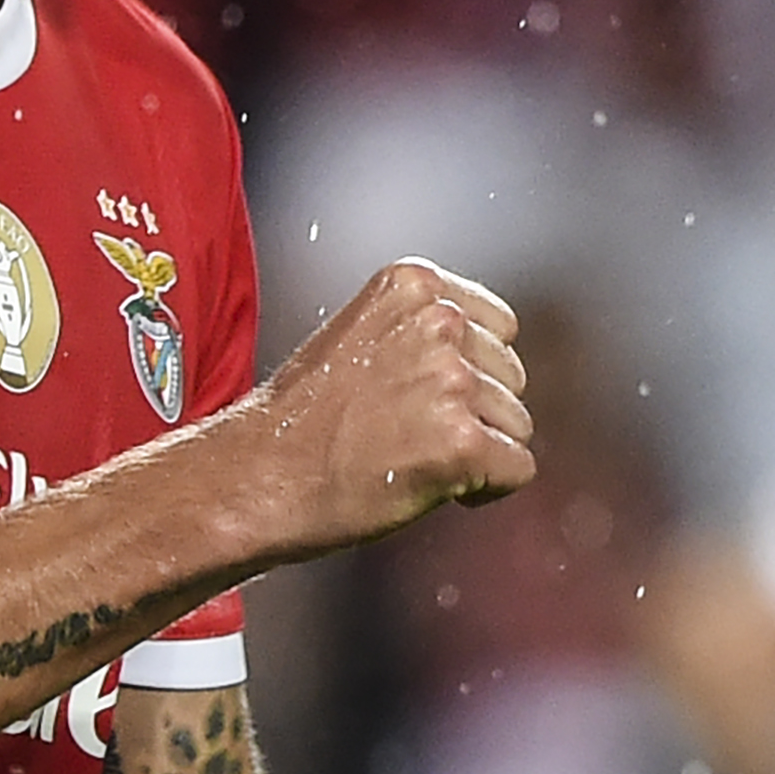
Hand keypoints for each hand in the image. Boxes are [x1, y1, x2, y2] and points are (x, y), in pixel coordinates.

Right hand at [249, 259, 534, 555]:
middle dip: (476, 412)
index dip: (470, 372)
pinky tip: (433, 487)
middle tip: (407, 435)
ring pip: (517, 424)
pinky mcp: (461, 441)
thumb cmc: (303, 421)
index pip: (500, 326)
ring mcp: (452, 380)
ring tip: (409, 459)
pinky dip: (486, 490)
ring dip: (478, 451)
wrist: (257, 478)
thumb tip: (489, 357)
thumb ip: (425, 331)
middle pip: (512, 376)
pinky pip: (517, 470)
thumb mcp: (362, 335)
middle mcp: (440, 321)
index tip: (420, 397)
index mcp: (415, 283)